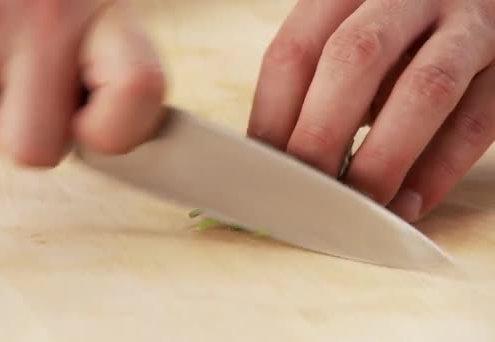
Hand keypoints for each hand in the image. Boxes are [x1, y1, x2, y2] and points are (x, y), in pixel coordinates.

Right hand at [0, 0, 165, 165]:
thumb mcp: (92, 3)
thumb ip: (110, 64)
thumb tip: (94, 130)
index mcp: (105, 12)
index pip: (138, 90)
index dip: (113, 129)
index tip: (91, 123)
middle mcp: (45, 17)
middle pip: (33, 151)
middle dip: (20, 129)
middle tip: (20, 83)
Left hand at [248, 0, 494, 221]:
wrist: (478, 1)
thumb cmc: (395, 31)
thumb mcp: (350, 34)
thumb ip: (317, 79)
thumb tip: (276, 155)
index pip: (296, 50)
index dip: (273, 116)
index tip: (266, 170)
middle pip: (352, 60)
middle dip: (321, 136)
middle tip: (307, 193)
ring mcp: (468, 22)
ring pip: (423, 90)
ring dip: (382, 160)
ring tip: (357, 208)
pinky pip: (475, 122)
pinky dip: (437, 171)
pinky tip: (406, 204)